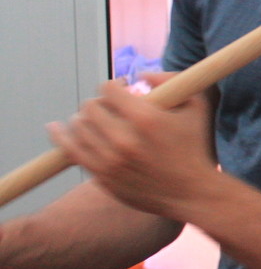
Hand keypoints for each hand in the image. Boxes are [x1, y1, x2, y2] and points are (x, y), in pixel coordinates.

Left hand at [48, 74, 218, 221]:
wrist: (191, 193)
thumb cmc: (195, 148)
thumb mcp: (196, 106)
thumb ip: (170, 81)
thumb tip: (140, 75)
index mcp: (146, 118)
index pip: (109, 89)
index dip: (114, 85)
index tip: (121, 89)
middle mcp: (124, 138)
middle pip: (91, 107)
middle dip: (99, 103)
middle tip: (109, 107)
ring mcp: (109, 160)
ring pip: (78, 126)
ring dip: (82, 118)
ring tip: (91, 119)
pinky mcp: (101, 176)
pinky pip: (71, 150)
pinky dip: (61, 136)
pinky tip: (57, 128)